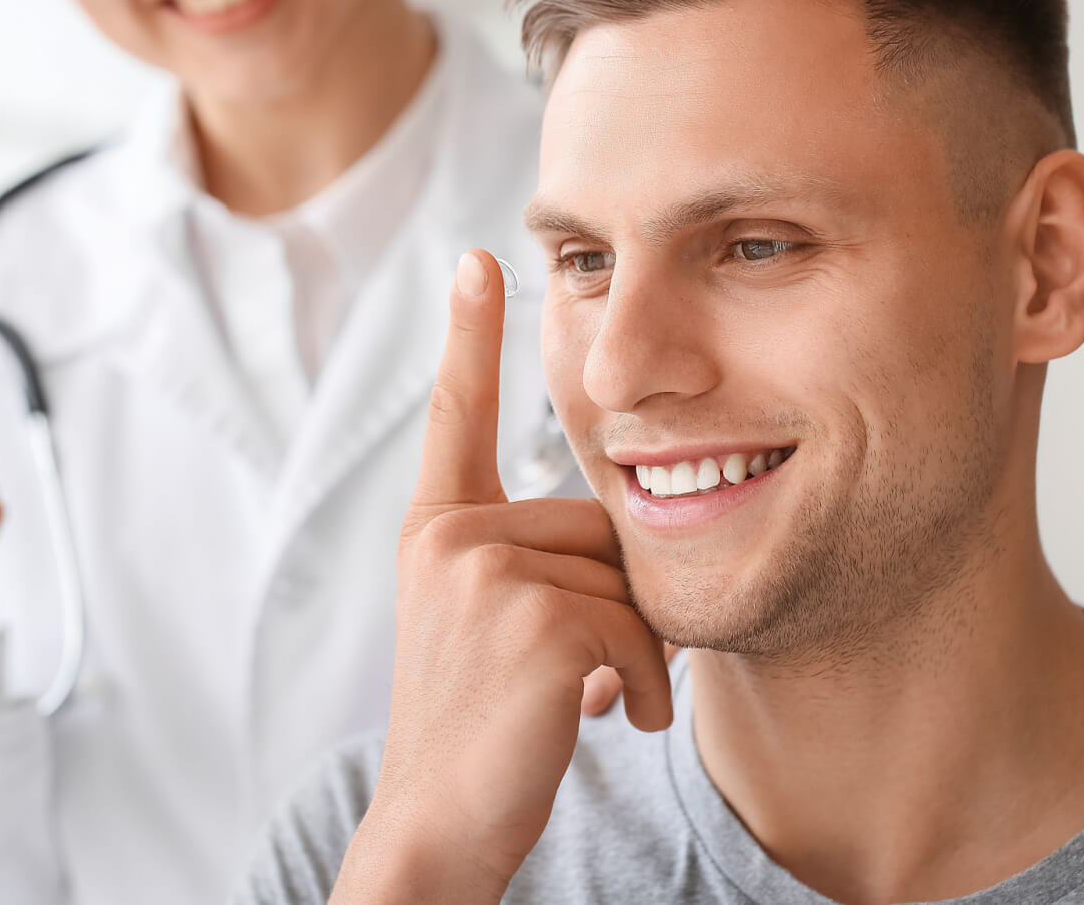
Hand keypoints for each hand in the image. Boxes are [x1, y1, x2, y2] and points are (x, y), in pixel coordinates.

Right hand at [332, 251, 672, 904]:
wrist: (440, 826)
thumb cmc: (483, 730)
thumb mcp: (488, 625)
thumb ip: (532, 560)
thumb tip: (627, 521)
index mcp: (439, 531)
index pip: (458, 418)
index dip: (469, 335)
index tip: (481, 256)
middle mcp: (453, 537)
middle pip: (599, 525)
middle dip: (617, 602)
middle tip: (577, 674)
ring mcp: (486, 571)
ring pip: (626, 579)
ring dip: (636, 651)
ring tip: (587, 701)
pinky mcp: (532, 616)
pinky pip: (637, 626)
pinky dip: (644, 682)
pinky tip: (601, 715)